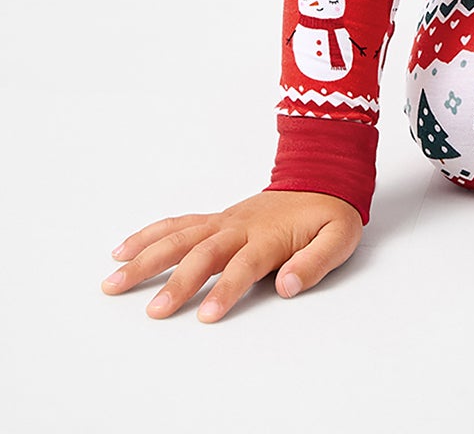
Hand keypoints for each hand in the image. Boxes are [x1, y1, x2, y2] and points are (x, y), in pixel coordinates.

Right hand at [100, 190, 363, 322]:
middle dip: (178, 282)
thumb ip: (315, 262)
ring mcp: (224, 221)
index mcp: (271, 235)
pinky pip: (177, 224)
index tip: (206, 315)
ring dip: (147, 258)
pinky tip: (122, 251)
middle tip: (154, 310)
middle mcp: (240, 226)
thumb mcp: (340, 237)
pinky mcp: (215, 219)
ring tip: (114, 281)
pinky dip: (149, 235)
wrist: (321, 176)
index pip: (245, 264)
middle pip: (204, 253)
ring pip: (180, 237)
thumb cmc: (330, 214)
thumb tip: (288, 285)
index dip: (227, 289)